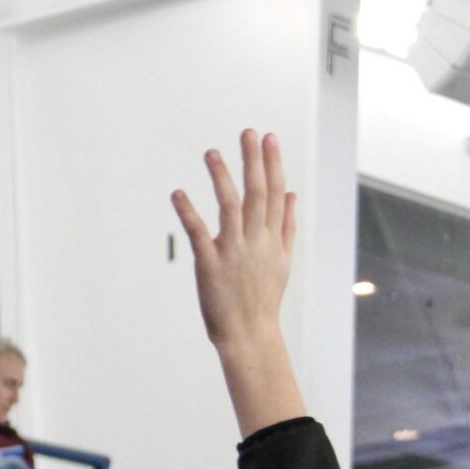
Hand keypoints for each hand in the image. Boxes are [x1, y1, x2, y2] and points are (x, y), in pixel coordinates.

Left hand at [172, 130, 292, 348]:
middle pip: (256, 194)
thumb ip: (286, 225)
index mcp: (272, 238)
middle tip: (247, 132)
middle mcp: (255, 241)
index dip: (272, 163)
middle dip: (253, 161)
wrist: (250, 335)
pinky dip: (189, 212)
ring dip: (221, 178)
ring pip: (229, 208)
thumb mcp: (282, 260)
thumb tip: (291, 193)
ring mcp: (233, 252)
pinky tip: (178, 193)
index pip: (274, 193)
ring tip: (211, 152)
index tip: (268, 137)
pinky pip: (199, 234)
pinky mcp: (210, 265)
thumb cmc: (263, 298)